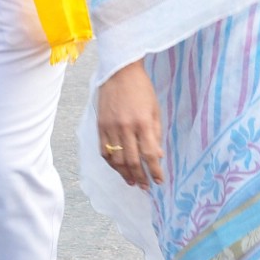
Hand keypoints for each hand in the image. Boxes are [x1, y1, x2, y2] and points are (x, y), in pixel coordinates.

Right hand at [97, 61, 163, 189]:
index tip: (159, 181)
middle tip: (145, 187)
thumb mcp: (155, 110)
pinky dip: (111, 163)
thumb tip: (157, 156)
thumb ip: (156, 134)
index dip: (155, 171)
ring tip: (132, 182)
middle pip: (132, 160)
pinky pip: (104, 151)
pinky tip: (118, 169)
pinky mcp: (100, 126)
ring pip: (116, 159)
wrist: (119, 72)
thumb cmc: (142, 89)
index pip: (149, 154)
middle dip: (140, 177)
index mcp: (142, 123)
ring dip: (125, 174)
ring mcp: (110, 128)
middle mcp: (125, 128)